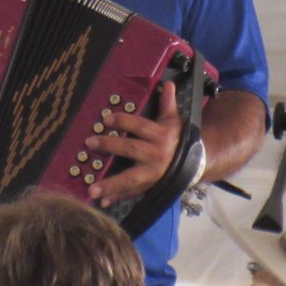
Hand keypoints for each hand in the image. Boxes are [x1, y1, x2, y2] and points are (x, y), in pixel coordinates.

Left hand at [83, 80, 184, 208]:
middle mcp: (155, 154)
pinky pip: (132, 193)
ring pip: (129, 178)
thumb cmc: (179, 139)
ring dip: (109, 184)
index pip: (138, 126)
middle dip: (109, 147)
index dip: (122, 122)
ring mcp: (152, 173)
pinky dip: (117, 197)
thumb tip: (167, 83)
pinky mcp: (149, 186)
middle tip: (89, 144)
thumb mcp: (174, 120)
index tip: (105, 119)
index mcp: (160, 135)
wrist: (196, 163)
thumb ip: (168, 102)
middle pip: (130, 149)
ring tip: (91, 189)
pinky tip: (102, 202)